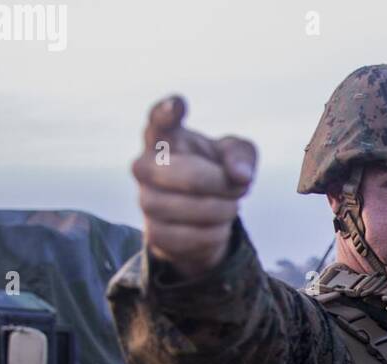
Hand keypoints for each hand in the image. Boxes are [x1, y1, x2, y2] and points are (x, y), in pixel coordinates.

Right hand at [133, 95, 257, 280]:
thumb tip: (240, 175)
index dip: (167, 113)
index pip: (158, 121)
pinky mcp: (155, 234)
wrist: (202, 219)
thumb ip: (241, 155)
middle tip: (238, 186)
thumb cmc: (216, 173)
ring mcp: (146, 201)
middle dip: (224, 185)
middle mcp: (145, 166)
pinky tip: (215, 227)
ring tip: (227, 205)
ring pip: (198, 210)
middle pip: (191, 177)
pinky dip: (218, 234)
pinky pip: (198, 237)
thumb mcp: (237, 157)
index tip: (179, 104)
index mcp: (163, 139)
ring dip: (225, 210)